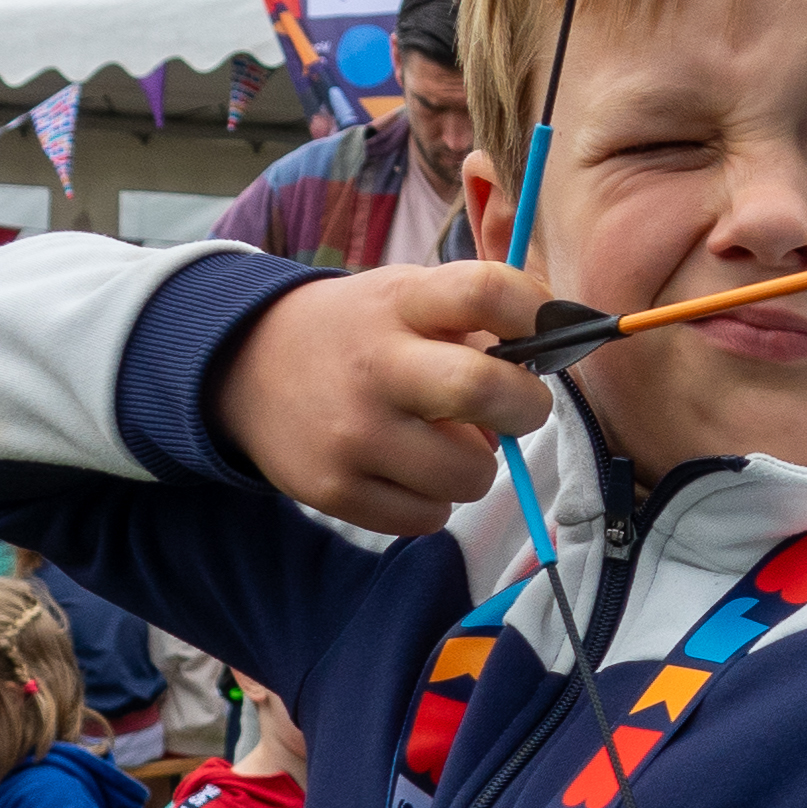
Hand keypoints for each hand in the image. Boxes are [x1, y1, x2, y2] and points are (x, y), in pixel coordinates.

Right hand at [209, 261, 556, 534]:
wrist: (246, 367)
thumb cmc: (360, 333)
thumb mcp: (405, 298)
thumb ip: (478, 319)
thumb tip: (559, 353)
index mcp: (399, 303)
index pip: (486, 291)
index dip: (537, 310)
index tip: (546, 332)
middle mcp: (374, 365)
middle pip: (485, 391)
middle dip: (527, 406)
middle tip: (517, 408)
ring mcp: (352, 433)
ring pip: (471, 474)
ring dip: (478, 465)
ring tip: (448, 443)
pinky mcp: (335, 490)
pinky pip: (430, 516)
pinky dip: (435, 499)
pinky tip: (409, 470)